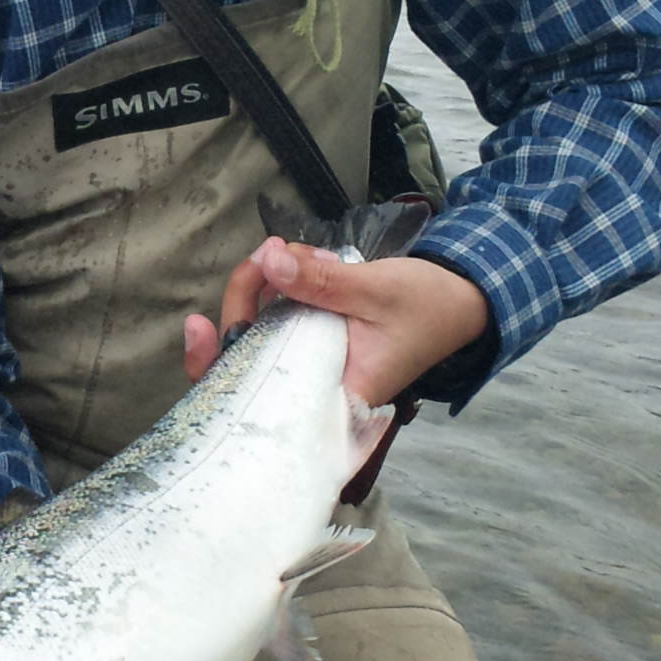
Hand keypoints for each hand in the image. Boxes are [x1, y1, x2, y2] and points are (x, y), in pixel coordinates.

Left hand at [182, 236, 489, 407]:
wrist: (462, 300)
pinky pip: (275, 331)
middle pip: (247, 369)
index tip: (198, 329)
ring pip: (258, 345)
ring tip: (269, 257)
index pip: (258, 403)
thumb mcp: (376, 289)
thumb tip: (269, 262)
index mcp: (334, 398)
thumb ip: (322, 280)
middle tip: (258, 260)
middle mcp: (315, 392)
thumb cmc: (427, 305)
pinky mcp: (314, 346)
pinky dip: (268, 299)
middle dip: (238, 311)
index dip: (216, 372)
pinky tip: (271, 269)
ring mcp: (312, 369)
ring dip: (252, 299)